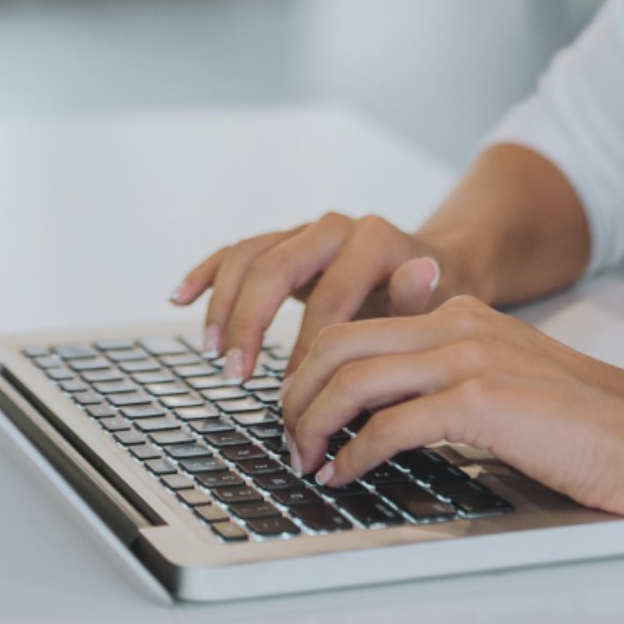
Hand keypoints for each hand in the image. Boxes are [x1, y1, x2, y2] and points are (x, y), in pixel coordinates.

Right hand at [168, 212, 461, 381]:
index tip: (293, 396)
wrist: (438, 263)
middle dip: (249, 324)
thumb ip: (422, 298)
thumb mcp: (442, 305)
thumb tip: (421, 273)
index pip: (326, 300)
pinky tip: (180, 297)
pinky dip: (207, 273)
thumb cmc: (439, 297)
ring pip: (248, 257)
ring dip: (224, 306)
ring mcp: (305, 231)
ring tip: (214, 352)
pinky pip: (237, 251)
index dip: (305, 352)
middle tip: (236, 372)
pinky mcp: (285, 240)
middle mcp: (334, 227)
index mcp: (373, 241)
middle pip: (273, 268)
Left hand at [278, 296, 623, 519]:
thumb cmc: (587, 424)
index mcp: (461, 315)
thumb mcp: (508, 379)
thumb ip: (452, 380)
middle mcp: (458, 326)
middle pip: (338, 344)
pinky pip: (390, 424)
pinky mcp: (482, 402)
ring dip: (314, 424)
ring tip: (305, 460)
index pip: (356, 326)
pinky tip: (345, 475)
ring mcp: (470, 359)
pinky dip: (354, 453)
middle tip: (287, 438)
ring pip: (353, 379)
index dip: (310, 369)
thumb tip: (389, 415)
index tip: (298, 409)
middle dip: (296, 393)